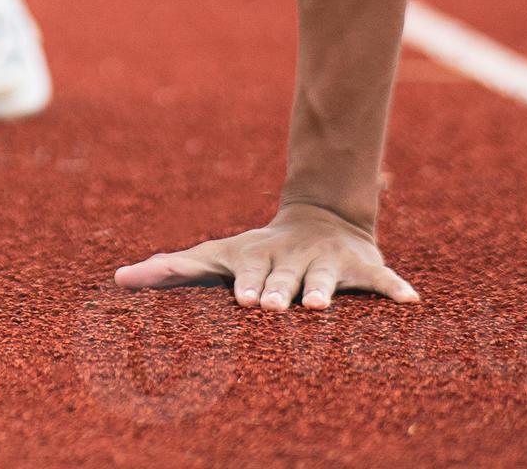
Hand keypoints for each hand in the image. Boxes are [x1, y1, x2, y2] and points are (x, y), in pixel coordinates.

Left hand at [113, 201, 418, 310]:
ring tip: (323, 307)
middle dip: (280, 291)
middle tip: (272, 307)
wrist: (319, 219)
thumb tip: (116, 279)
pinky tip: (410, 301)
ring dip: (325, 292)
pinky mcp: (363, 268)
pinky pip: (383, 281)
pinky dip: (396, 289)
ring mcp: (328, 264)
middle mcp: (293, 260)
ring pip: (328, 281)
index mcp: (257, 259)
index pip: (249, 274)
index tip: (242, 301)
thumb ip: (170, 269)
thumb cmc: (256, 254)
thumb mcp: (216, 256)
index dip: (248, 285)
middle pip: (285, 279)